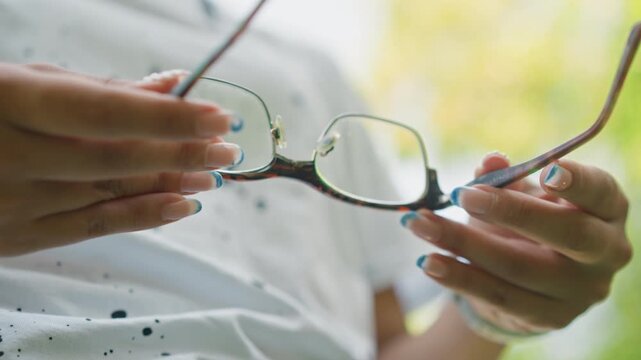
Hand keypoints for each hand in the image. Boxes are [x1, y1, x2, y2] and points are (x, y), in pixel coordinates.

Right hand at [0, 63, 241, 255]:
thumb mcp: (24, 82)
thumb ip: (97, 87)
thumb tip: (171, 84)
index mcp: (6, 100)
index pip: (103, 111)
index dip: (166, 115)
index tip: (217, 116)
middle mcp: (8, 154)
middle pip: (114, 158)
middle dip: (180, 153)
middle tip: (226, 148)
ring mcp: (11, 201)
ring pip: (109, 193)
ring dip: (170, 184)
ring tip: (212, 173)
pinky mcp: (17, 235)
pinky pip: (92, 227)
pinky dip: (142, 216)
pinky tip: (183, 207)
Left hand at [404, 153, 631, 335]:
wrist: (534, 281)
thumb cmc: (532, 222)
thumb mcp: (522, 194)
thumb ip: (507, 177)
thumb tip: (490, 162)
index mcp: (606, 210)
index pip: (600, 193)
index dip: (578, 182)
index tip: (547, 169)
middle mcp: (606, 251)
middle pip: (566, 234)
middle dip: (510, 211)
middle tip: (462, 194)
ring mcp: (581, 290)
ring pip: (520, 268)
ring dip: (464, 244)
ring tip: (421, 224)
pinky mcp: (549, 316)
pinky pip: (498, 295)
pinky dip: (459, 276)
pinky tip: (429, 261)